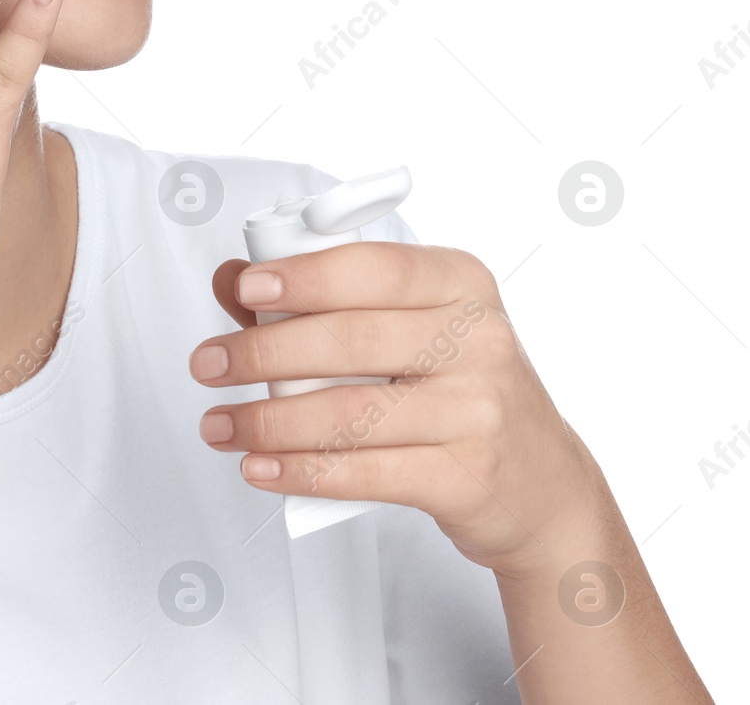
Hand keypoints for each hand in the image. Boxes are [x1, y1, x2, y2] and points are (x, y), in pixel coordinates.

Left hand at [189, 242, 605, 573]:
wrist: (542, 482)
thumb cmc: (456, 387)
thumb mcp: (407, 326)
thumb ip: (322, 299)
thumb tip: (232, 278)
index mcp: (459, 283)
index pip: (374, 268)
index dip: (304, 276)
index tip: (245, 288)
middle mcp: (479, 340)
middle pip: (351, 340)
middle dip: (262, 352)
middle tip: (208, 364)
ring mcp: (479, 410)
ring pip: (351, 413)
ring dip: (268, 421)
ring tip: (220, 423)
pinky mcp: (469, 476)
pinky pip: (369, 473)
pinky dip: (302, 471)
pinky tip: (260, 467)